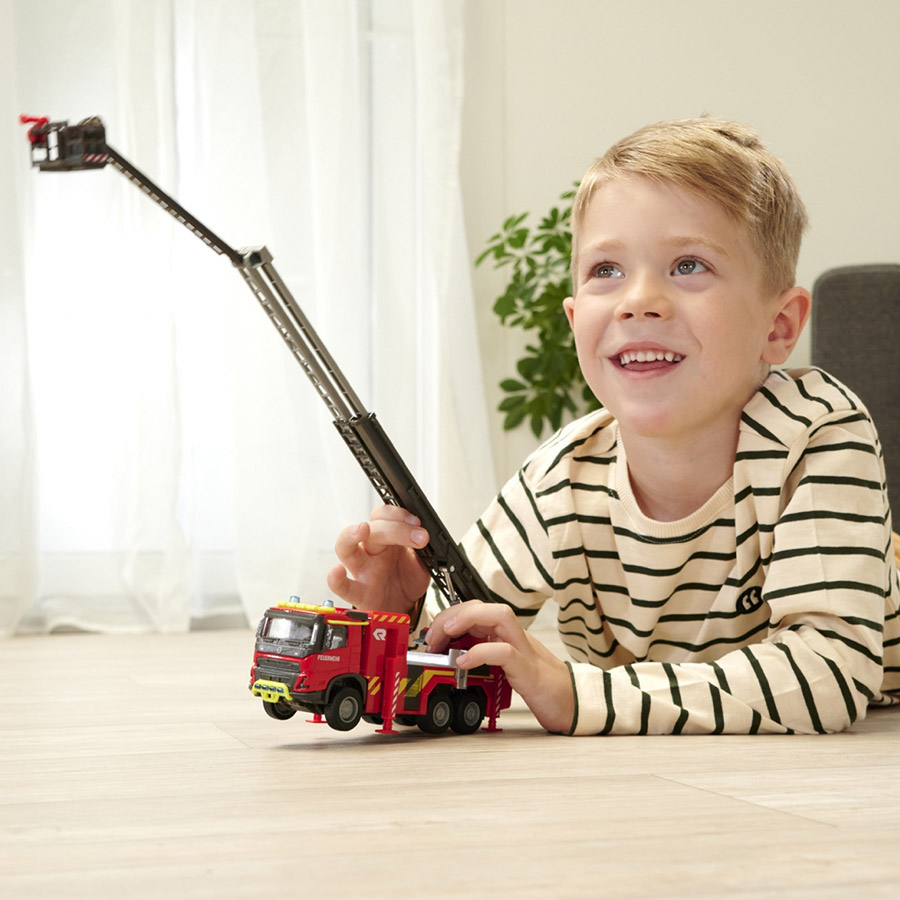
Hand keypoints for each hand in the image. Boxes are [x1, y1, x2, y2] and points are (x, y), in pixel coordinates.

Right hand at [326, 505, 430, 614]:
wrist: (404, 606)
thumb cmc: (407, 580)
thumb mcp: (422, 561)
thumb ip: (424, 550)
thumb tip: (428, 536)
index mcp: (387, 538)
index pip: (385, 515)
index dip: (400, 515)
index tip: (418, 523)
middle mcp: (371, 549)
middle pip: (372, 528)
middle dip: (395, 527)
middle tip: (418, 535)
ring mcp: (361, 569)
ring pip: (345, 546)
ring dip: (351, 534)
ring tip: (362, 529)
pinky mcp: (357, 592)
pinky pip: (341, 585)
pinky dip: (335, 579)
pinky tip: (337, 571)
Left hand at [426, 600, 573, 733]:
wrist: (571, 703)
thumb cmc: (538, 685)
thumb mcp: (502, 668)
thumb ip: (482, 657)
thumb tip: (450, 656)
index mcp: (506, 635)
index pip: (476, 610)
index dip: (450, 616)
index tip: (432, 635)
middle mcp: (515, 636)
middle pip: (484, 606)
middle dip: (453, 614)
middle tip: (433, 636)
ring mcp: (524, 650)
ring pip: (499, 616)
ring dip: (467, 619)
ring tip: (445, 634)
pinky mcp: (529, 670)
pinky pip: (505, 651)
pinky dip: (481, 652)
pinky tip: (463, 662)